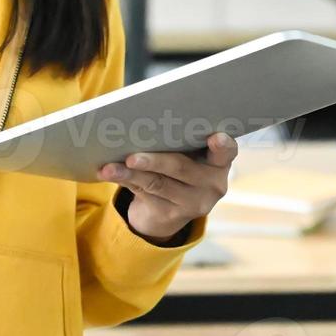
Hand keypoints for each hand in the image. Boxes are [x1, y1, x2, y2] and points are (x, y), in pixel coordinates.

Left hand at [98, 133, 238, 243]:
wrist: (168, 210)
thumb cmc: (177, 166)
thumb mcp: (186, 154)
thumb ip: (178, 139)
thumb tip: (141, 120)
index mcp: (219, 163)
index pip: (227, 151)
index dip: (223, 144)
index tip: (215, 137)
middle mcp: (211, 185)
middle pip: (181, 168)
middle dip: (155, 160)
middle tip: (132, 156)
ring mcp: (192, 203)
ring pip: (158, 183)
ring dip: (130, 173)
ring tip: (110, 167)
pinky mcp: (171, 216)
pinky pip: (144, 194)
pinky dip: (125, 180)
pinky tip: (109, 173)